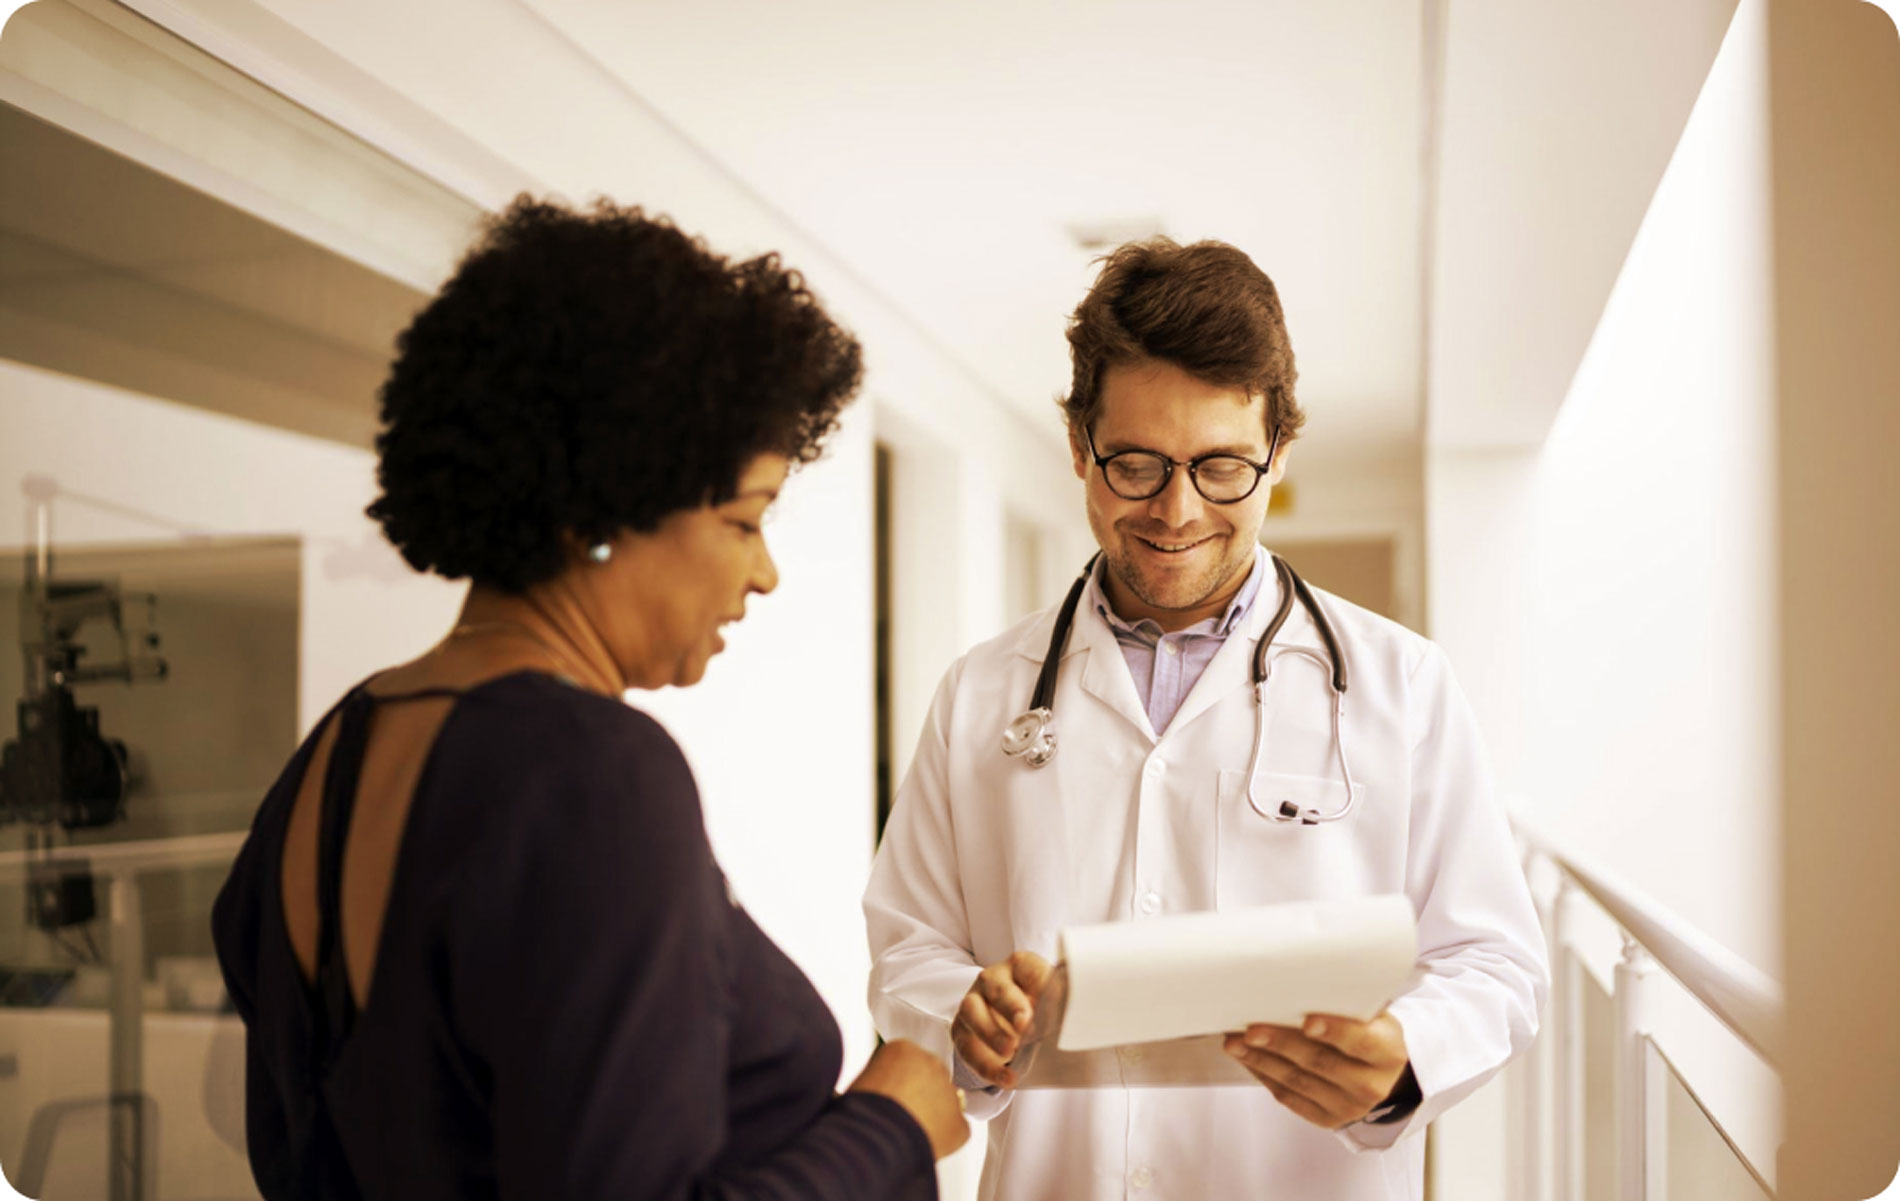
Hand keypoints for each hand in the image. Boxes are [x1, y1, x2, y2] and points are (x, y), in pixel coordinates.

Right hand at [848, 1039, 970, 1158]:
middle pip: (928, 1078)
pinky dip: (943, 1141)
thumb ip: (874, 1078)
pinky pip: (955, 1131)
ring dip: (932, 1116)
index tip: (888, 1097)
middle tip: (898, 1116)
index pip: (906, 1062)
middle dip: (918, 1095)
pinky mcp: (960, 1123)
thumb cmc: (859, 1113)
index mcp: (903, 1049)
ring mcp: (950, 1092)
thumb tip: (865, 1090)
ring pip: (944, 1103)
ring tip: (906, 1134)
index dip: (896, 1083)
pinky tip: (922, 1145)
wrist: (875, 1140)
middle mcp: (931, 1064)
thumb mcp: (858, 1083)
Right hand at [952, 951, 1052, 1087]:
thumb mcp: (1052, 1002)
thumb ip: (1063, 1005)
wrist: (1009, 1024)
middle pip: (997, 987)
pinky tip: (1006, 1077)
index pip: (1028, 968)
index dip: (1039, 983)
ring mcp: (972, 1002)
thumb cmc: (1038, 1008)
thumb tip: (1085, 1018)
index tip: (1052, 999)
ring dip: (992, 1033)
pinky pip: (967, 1047)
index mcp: (1020, 966)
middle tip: (1025, 1025)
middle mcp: (992, 979)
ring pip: (972, 1012)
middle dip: (1011, 1006)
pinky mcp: (960, 1030)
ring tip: (1011, 1052)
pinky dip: (986, 1065)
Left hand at [1222, 1010, 1410, 1129]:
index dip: (1335, 1031)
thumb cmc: (1368, 1030)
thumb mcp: (1371, 1011)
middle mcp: (1372, 1085)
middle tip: (1252, 1030)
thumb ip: (1347, 998)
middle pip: (1320, 1062)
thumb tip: (1302, 973)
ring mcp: (1348, 1106)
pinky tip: (1248, 1058)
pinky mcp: (1326, 1118)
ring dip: (1261, 1060)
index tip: (1308, 1020)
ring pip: (1298, 1081)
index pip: (1361, 1042)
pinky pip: (1289, 1097)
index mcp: (1388, 1051)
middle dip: (1281, 1044)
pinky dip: (1264, 1075)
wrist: (1379, 1071)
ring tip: (1236, 1043)